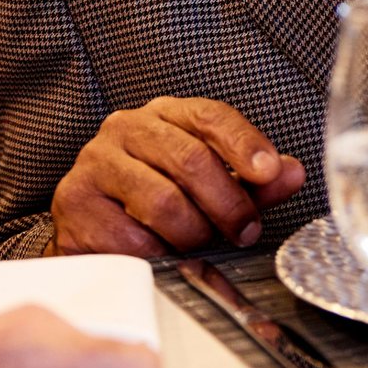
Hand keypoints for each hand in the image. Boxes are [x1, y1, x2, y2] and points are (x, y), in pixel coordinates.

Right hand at [48, 95, 305, 256]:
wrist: (90, 226)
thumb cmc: (158, 197)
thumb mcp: (211, 181)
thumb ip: (254, 179)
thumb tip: (293, 174)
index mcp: (165, 113)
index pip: (211, 116)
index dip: (246, 144)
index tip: (271, 173)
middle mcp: (125, 128)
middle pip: (191, 160)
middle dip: (228, 203)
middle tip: (245, 231)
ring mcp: (95, 163)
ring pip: (163, 202)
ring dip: (193, 233)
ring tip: (201, 245)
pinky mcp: (74, 203)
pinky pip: (129, 237)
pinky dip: (156, 253)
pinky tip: (162, 255)